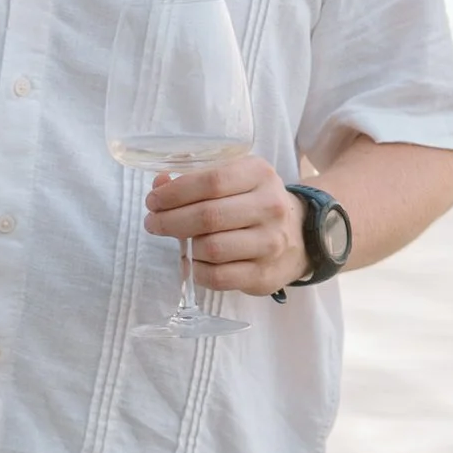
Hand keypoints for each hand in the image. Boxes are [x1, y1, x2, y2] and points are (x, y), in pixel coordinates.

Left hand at [143, 153, 304, 293]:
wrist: (299, 235)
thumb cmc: (253, 202)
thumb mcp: (233, 179)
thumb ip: (195, 179)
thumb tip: (159, 186)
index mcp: (259, 175)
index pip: (211, 181)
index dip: (175, 193)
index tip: (153, 201)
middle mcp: (270, 207)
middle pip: (208, 216)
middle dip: (170, 221)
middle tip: (153, 223)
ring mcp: (270, 244)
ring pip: (211, 249)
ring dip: (185, 247)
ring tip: (178, 242)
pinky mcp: (264, 275)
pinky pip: (218, 277)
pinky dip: (196, 271)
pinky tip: (193, 261)